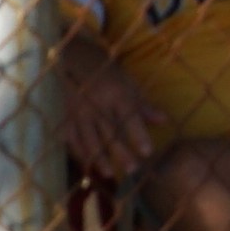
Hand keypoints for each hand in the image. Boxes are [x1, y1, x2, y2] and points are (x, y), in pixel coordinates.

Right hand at [62, 37, 163, 183]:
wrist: (72, 56)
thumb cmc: (106, 71)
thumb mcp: (127, 83)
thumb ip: (143, 104)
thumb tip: (163, 120)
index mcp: (116, 93)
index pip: (129, 117)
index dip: (138, 135)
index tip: (147, 152)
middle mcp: (97, 104)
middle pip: (110, 132)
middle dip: (121, 152)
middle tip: (132, 170)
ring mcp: (79, 111)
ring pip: (89, 139)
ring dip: (100, 158)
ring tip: (110, 174)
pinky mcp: (66, 116)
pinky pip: (72, 138)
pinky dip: (80, 153)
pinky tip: (88, 166)